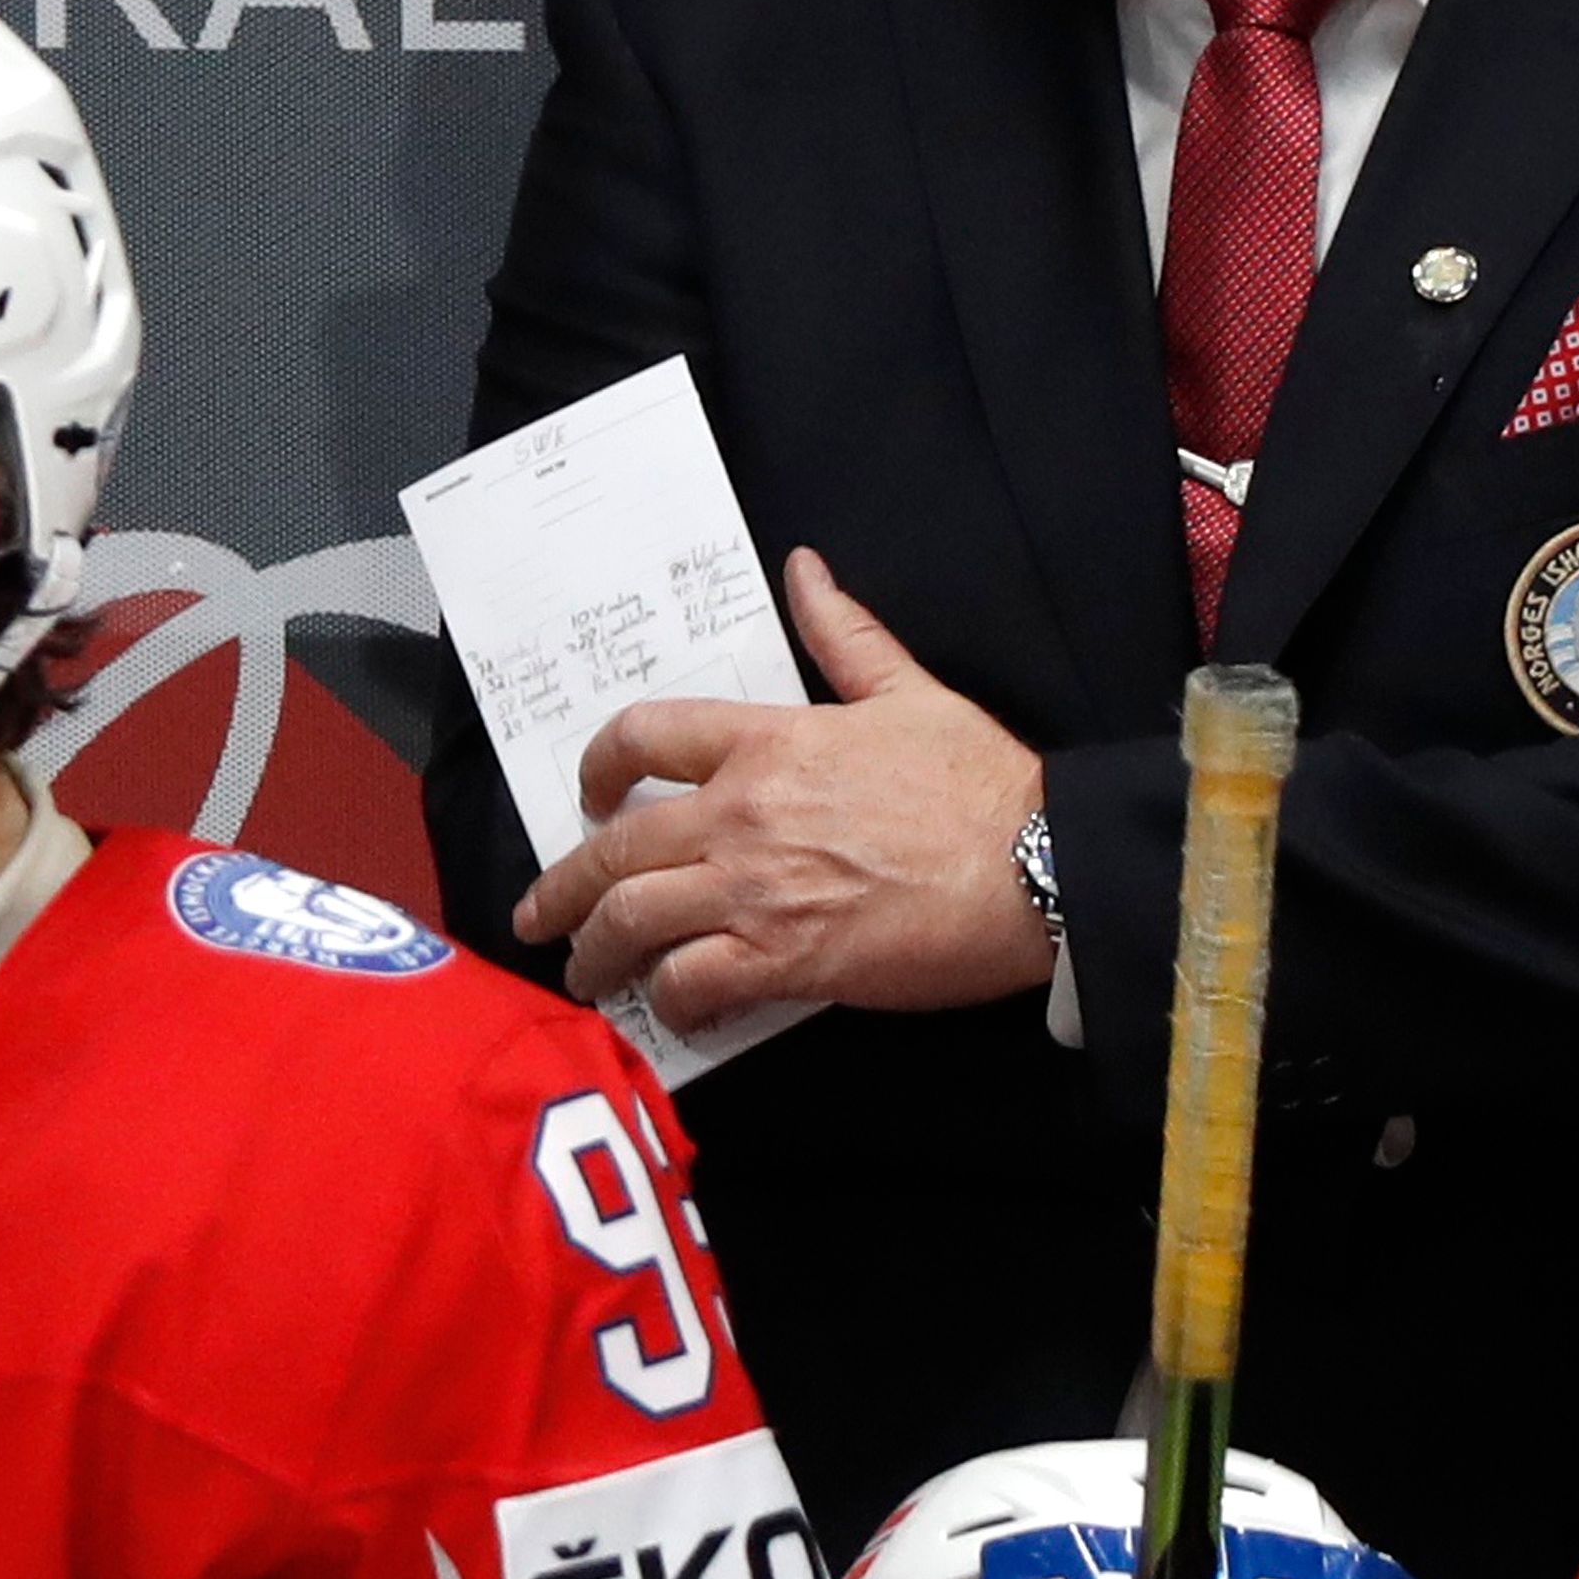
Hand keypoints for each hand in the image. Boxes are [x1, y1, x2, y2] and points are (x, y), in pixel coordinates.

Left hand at [514, 551, 1051, 1026]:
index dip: (599, 764)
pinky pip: (692, 984)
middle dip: (561, 889)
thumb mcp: (909, 691)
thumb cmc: (982, 783)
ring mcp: (757, 892)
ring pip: (633, 923)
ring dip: (596, 953)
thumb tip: (804, 569)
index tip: (587, 793)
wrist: (1038, 866)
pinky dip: (667, 1001)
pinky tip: (666, 1008)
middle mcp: (744, 815)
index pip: (646, 736)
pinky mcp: (786, 961)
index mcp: (770, 743)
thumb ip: (844, 634)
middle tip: (540, 915)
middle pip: (614, 849)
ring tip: (586, 974)